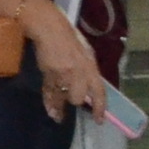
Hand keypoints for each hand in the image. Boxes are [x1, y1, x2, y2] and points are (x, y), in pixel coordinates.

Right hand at [28, 2, 108, 120]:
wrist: (49, 28)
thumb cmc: (69, 38)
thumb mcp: (85, 53)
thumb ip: (87, 71)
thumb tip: (88, 89)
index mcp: (90, 66)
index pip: (99, 91)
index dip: (100, 107)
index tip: (99, 121)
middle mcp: (78, 72)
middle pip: (78, 99)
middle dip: (76, 101)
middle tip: (72, 101)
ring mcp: (62, 74)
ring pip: (62, 98)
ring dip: (60, 107)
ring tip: (58, 115)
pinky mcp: (48, 74)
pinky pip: (49, 93)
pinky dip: (49, 103)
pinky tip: (51, 112)